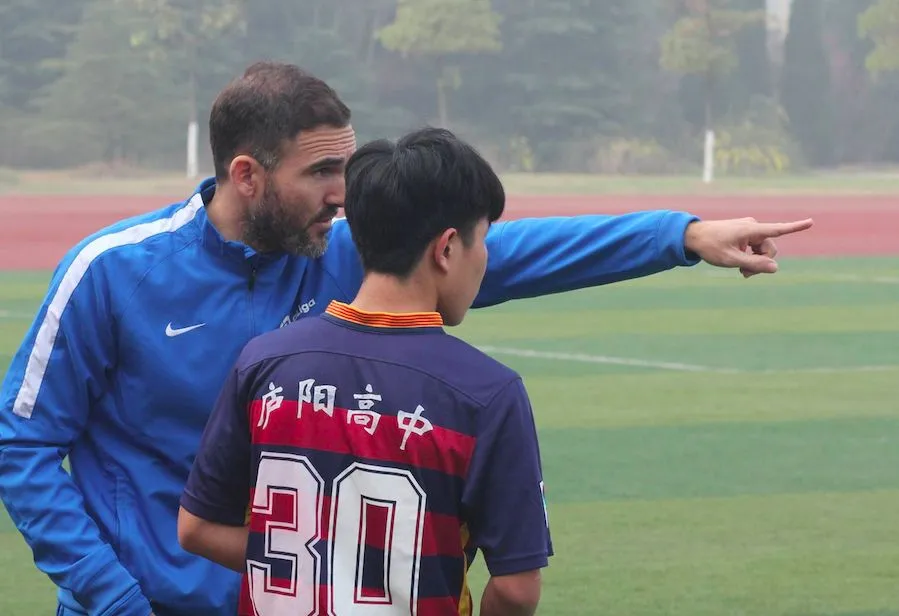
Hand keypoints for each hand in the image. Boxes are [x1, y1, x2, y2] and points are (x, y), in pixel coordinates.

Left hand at [684, 217, 813, 277]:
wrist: (693, 236)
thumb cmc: (710, 247)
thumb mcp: (731, 259)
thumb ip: (753, 264)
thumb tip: (775, 268)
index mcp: (751, 229)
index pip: (778, 229)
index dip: (795, 227)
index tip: (811, 222)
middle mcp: (753, 227)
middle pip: (770, 249)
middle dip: (762, 263)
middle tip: (745, 275)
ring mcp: (749, 229)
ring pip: (763, 250)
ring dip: (755, 262)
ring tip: (741, 272)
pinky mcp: (745, 234)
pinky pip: (755, 248)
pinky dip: (750, 257)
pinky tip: (740, 264)